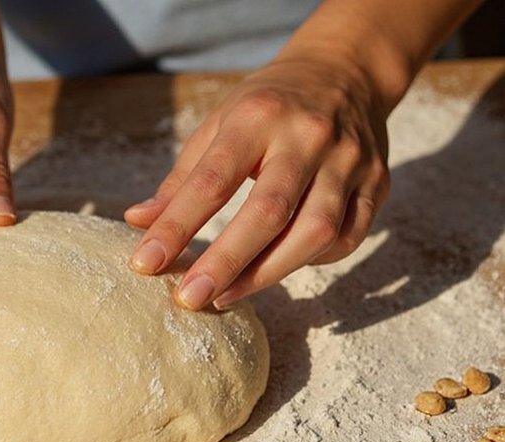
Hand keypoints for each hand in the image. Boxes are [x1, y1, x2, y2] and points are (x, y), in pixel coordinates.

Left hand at [124, 56, 390, 309]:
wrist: (345, 71)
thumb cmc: (267, 106)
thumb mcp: (218, 125)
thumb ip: (182, 178)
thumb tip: (137, 222)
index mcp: (258, 116)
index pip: (212, 180)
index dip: (176, 226)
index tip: (144, 263)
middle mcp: (308, 137)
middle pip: (268, 211)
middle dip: (225, 261)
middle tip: (188, 298)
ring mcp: (349, 161)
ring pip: (315, 231)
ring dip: (267, 273)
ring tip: (224, 297)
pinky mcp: (377, 183)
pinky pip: (347, 237)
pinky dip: (311, 261)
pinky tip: (276, 269)